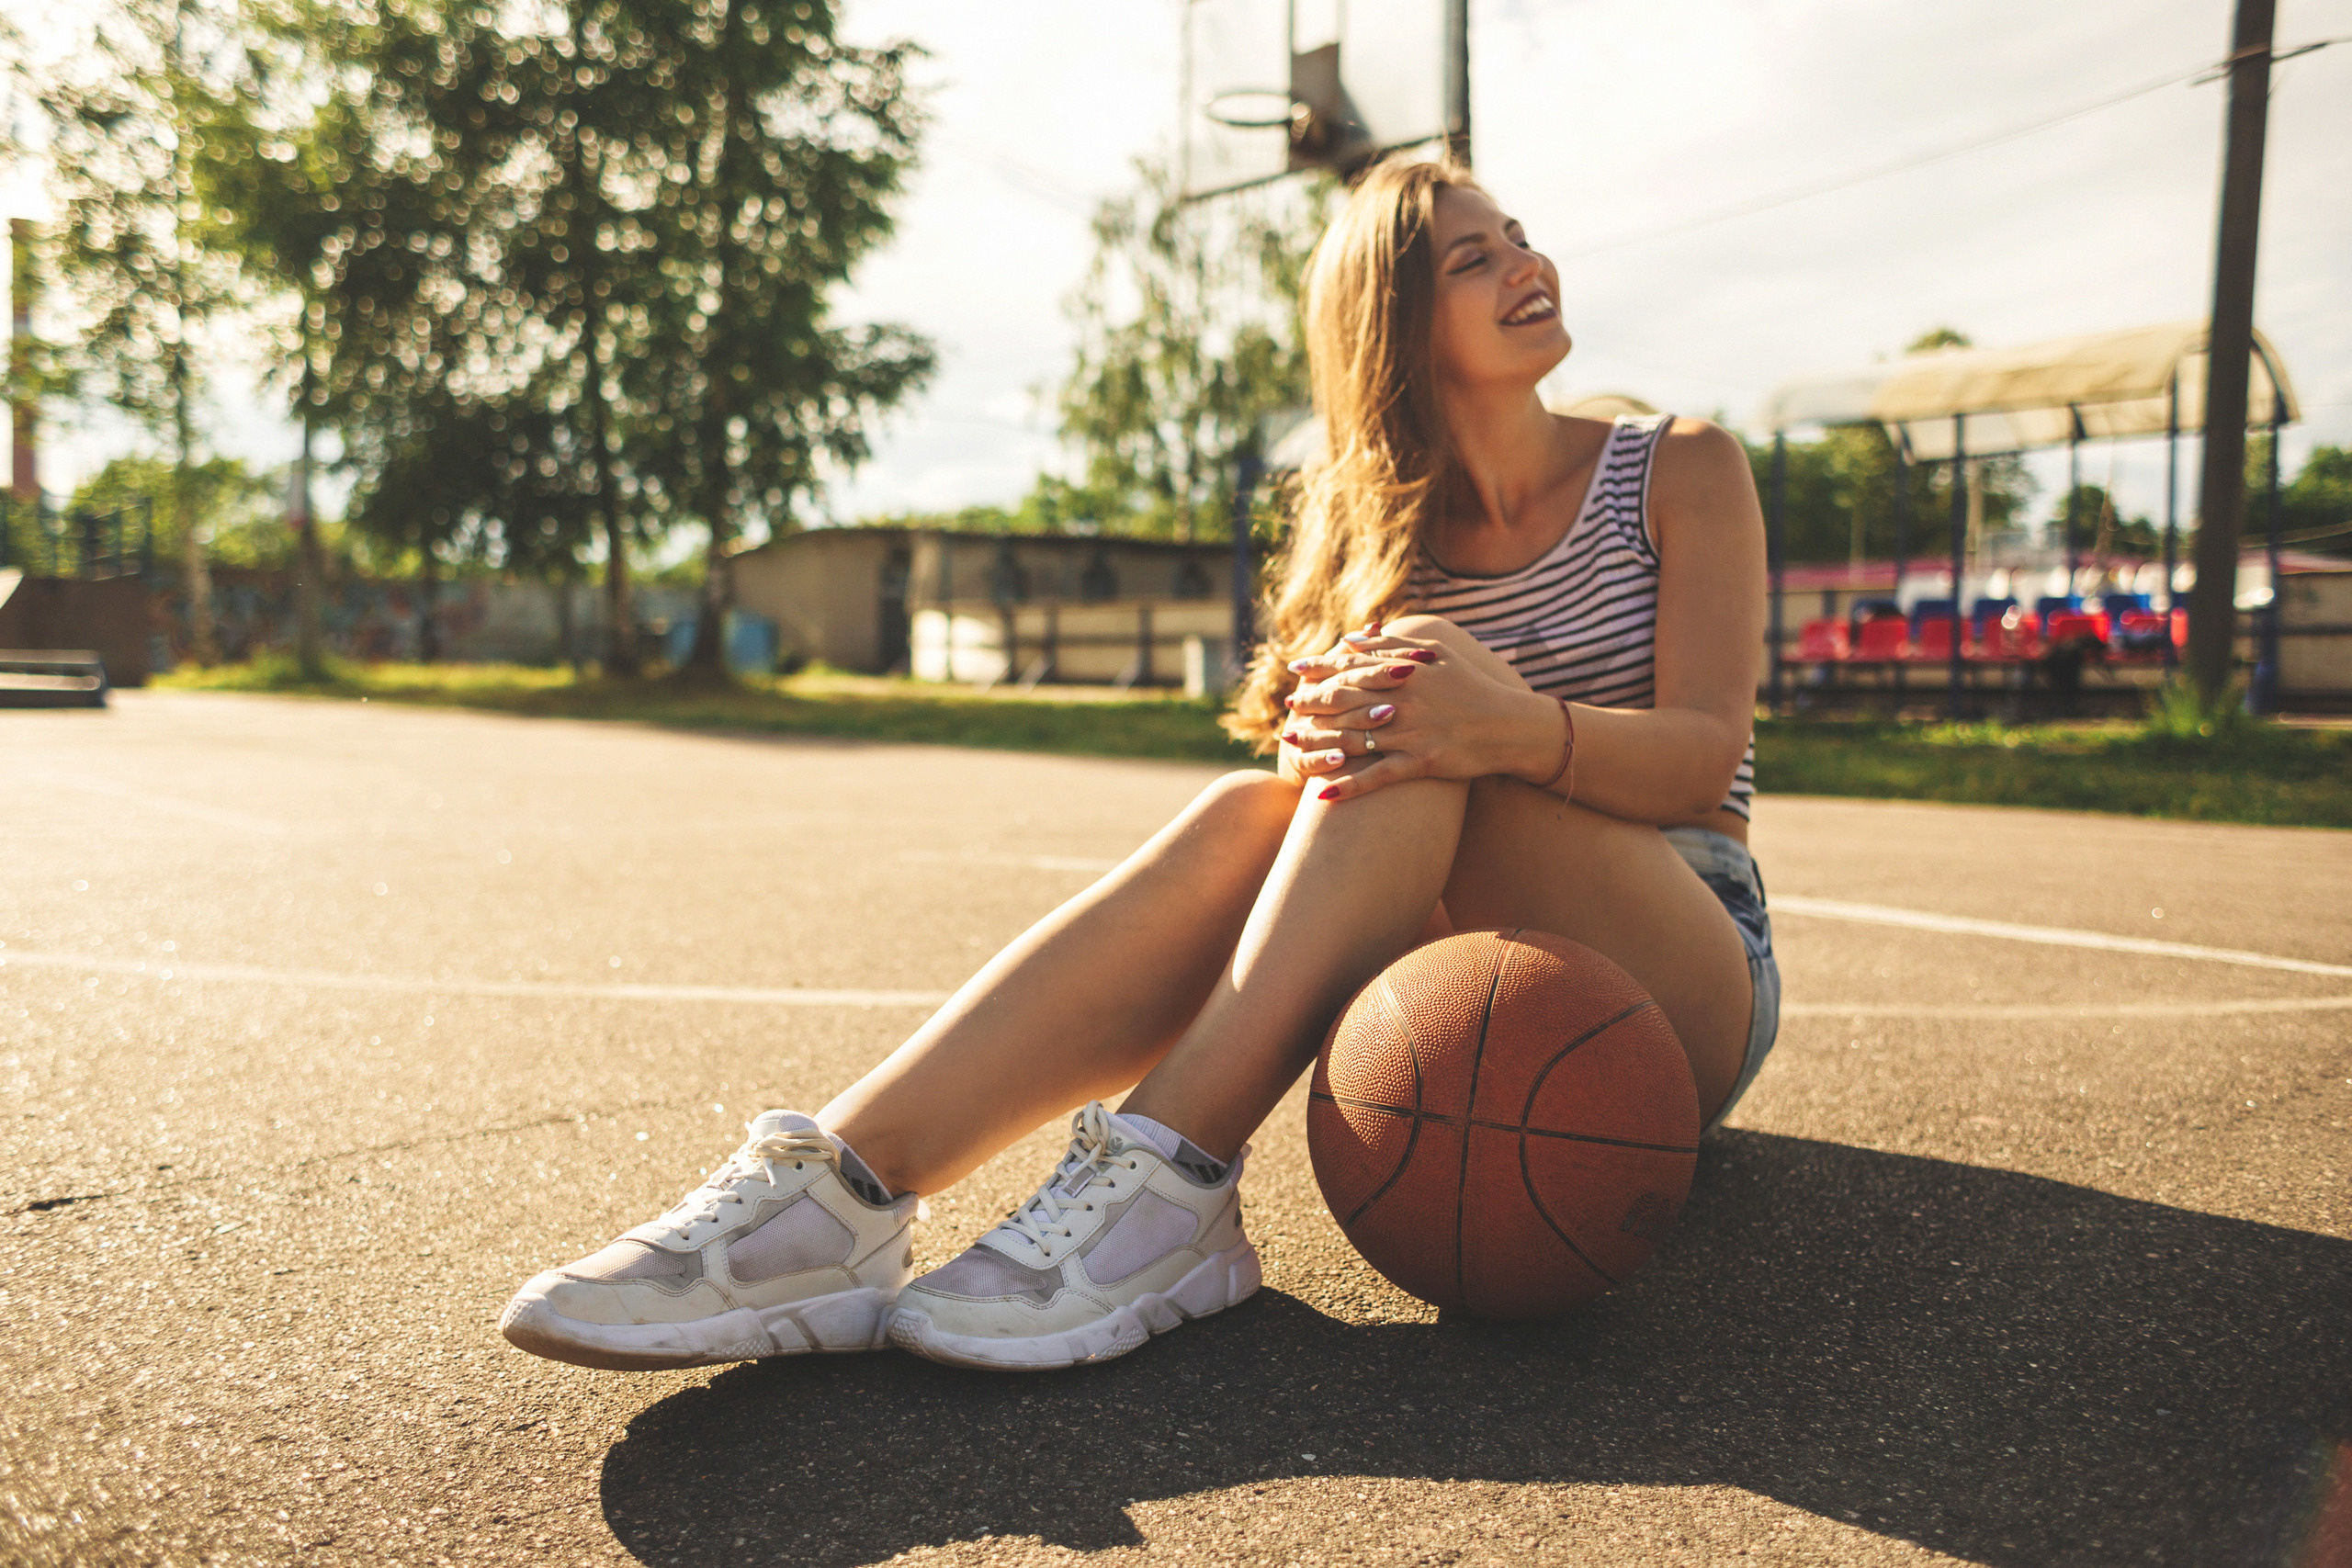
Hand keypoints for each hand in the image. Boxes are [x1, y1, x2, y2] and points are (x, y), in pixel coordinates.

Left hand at [1279, 624, 1557, 801]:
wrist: (1511, 726)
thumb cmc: (1473, 687)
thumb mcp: (1437, 654)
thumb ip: (1393, 645)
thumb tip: (1352, 636)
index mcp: (1405, 671)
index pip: (1352, 666)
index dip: (1320, 667)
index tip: (1295, 668)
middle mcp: (1404, 699)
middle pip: (1345, 700)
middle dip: (1311, 704)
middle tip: (1288, 708)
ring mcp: (1412, 731)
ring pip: (1353, 737)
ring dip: (1318, 743)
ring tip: (1291, 747)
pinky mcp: (1422, 761)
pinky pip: (1378, 776)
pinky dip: (1349, 786)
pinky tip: (1323, 794)